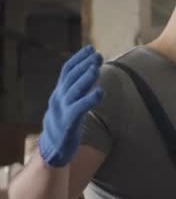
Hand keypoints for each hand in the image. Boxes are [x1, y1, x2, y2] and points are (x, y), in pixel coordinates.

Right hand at [39, 45, 103, 166]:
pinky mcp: (68, 124)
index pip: (67, 70)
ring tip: (96, 68)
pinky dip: (89, 99)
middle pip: (71, 77)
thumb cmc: (65, 124)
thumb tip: (91, 71)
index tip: (91, 48)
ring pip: (73, 90)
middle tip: (98, 55)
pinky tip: (100, 92)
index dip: (78, 58)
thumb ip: (78, 89)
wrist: (53, 150)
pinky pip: (78, 109)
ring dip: (86, 78)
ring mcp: (61, 111)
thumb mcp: (70, 103)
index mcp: (59, 92)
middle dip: (85, 64)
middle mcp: (58, 99)